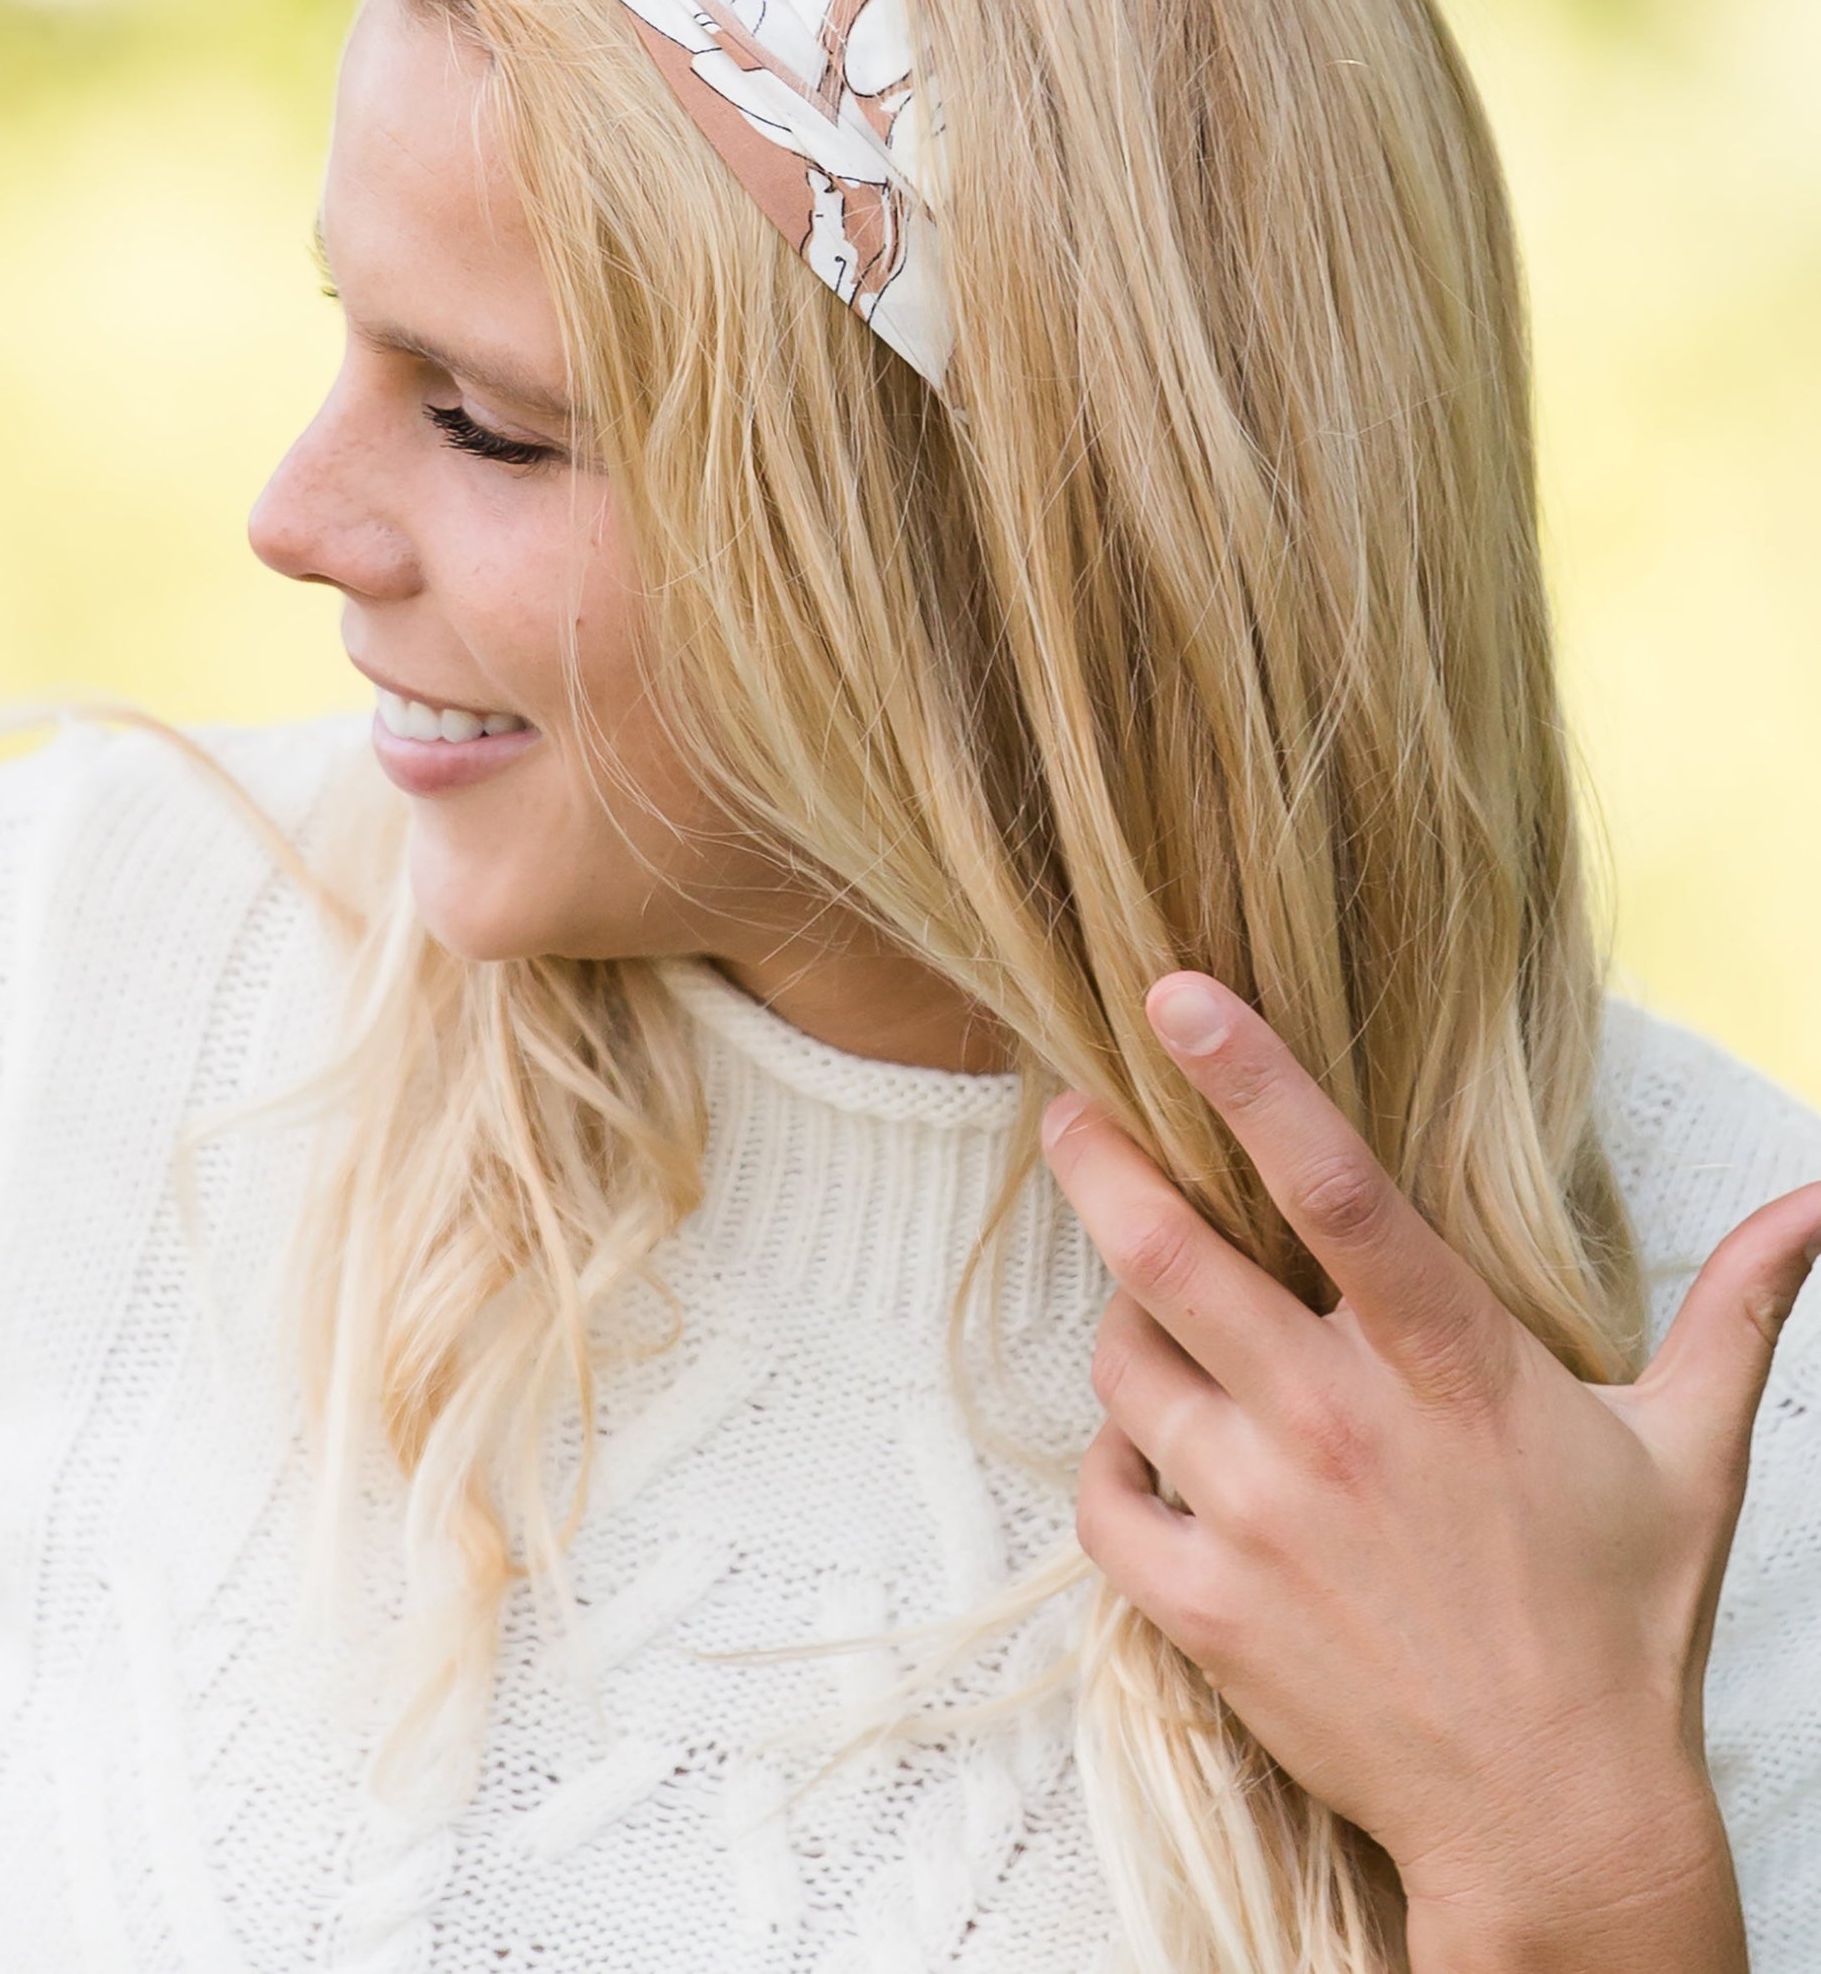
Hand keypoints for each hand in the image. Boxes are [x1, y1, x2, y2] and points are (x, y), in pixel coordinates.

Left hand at [1041, 973, 1820, 1973]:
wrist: (1556, 1822)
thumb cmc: (1618, 1623)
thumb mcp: (1690, 1448)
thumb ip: (1738, 1304)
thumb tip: (1820, 1199)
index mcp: (1446, 1362)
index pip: (1332, 1184)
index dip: (1247, 1076)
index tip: (1172, 994)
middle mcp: (1333, 1421)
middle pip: (1169, 1252)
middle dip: (1100, 1163)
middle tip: (1071, 1113)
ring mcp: (1256, 1516)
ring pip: (1124, 1363)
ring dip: (1124, 1324)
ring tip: (1157, 1316)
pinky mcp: (1203, 1608)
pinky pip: (1103, 1495)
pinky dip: (1112, 1461)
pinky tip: (1152, 1451)